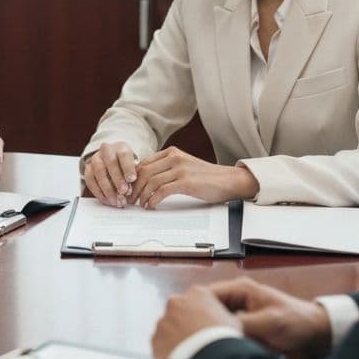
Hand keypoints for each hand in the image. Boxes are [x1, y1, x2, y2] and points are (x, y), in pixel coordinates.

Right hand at [82, 141, 138, 206]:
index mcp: (121, 147)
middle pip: (110, 162)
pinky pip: (90, 180)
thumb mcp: (134, 168)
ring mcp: (95, 158)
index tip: (132, 180)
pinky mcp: (88, 168)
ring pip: (98, 171)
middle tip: (124, 192)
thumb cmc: (126, 166)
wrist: (114, 161)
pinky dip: (98, 192)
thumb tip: (129, 191)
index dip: (128, 167)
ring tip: (115, 200)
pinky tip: (106, 200)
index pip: (124, 155)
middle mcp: (107, 150)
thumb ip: (132, 178)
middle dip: (117, 179)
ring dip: (107, 188)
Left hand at [131, 146, 258, 206]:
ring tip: (139, 205)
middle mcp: (174, 157)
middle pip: (144, 172)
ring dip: (142, 195)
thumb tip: (145, 179)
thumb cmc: (206, 177)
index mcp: (171, 152)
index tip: (128, 189)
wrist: (229, 180)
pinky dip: (153, 200)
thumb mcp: (184, 166)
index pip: (144, 163)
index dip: (133, 178)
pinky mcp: (186, 182)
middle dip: (134, 188)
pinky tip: (151, 206)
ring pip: (151, 182)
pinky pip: (162, 191)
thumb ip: (167, 168)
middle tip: (129, 200)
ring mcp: (180, 169)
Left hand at [151, 285, 241, 358]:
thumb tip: (220, 321)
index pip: (196, 301)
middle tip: (196, 341)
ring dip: (175, 338)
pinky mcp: (155, 339)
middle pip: (179, 312)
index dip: (201, 316)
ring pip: (168, 328)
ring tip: (190, 354)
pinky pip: (160, 345)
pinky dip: (168, 351)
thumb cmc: (224, 339)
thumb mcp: (232, 321)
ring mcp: (163, 320)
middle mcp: (176, 302)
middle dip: (185, 324)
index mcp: (197, 293)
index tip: (206, 328)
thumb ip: (221, 315)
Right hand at [206, 277, 331, 358]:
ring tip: (206, 349)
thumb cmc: (299, 321)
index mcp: (241, 290)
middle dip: (202, 324)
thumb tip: (220, 327)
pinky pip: (227, 337)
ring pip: (216, 325)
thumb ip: (245, 323)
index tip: (189, 324)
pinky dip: (223, 344)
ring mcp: (240, 317)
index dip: (196, 308)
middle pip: (208, 310)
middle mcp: (237, 302)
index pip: (207, 294)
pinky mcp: (245, 332)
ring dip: (214, 336)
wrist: (318, 337)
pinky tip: (220, 355)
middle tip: (195, 340)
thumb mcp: (270, 322)